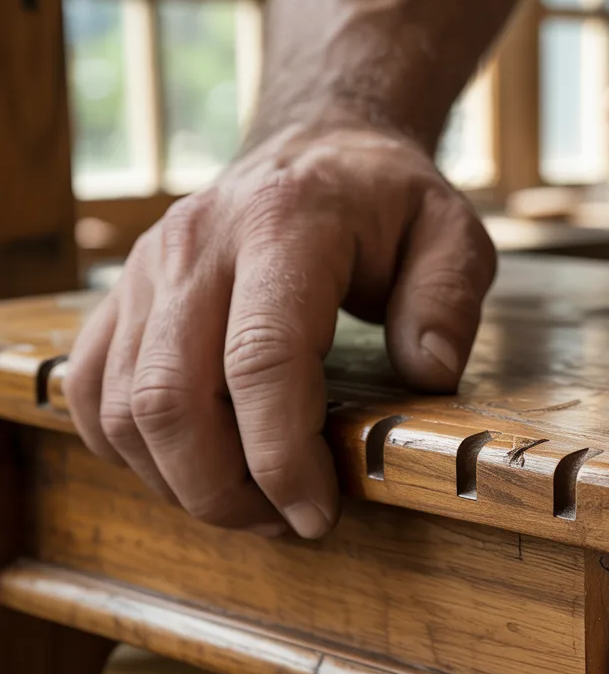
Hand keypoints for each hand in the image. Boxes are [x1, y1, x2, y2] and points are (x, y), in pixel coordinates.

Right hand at [65, 122, 495, 536]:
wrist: (318, 149)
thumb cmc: (389, 202)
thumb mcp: (454, 233)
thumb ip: (449, 299)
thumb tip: (427, 373)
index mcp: (284, 224)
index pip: (260, 359)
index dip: (281, 454)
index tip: (318, 511)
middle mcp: (197, 244)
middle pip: (170, 399)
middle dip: (222, 490)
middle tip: (286, 524)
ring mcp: (146, 267)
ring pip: (122, 407)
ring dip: (179, 482)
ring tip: (252, 507)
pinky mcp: (122, 293)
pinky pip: (90, 390)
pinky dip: (130, 450)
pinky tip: (192, 470)